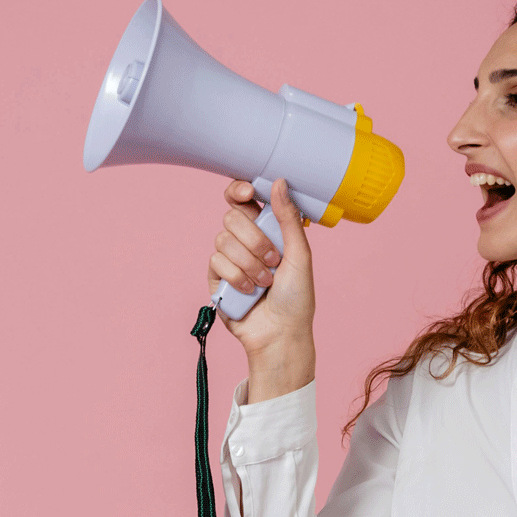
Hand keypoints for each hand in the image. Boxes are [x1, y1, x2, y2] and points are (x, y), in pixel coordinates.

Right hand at [207, 179, 315, 391]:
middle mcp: (245, 241)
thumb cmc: (297, 298)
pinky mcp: (216, 279)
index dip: (240, 191)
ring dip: (249, 263)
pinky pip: (216, 262)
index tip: (248, 194)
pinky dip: (237, 277)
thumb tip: (279, 182)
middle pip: (232, 217)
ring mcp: (229, 259)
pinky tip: (249, 291)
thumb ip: (288, 218)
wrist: (281, 334)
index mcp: (267, 230)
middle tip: (273, 259)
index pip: (243, 199)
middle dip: (254, 239)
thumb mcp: (300, 254)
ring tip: (265, 282)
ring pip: (223, 240)